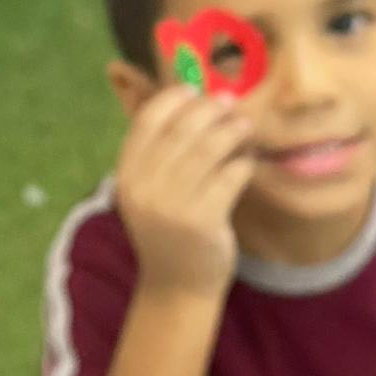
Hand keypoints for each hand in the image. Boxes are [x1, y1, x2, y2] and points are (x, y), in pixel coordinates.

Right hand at [116, 85, 254, 297]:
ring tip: (245, 127)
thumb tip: (200, 101)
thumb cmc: (169, 229)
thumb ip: (163, 153)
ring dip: (232, 131)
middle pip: (182, 130)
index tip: (196, 90)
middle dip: (211, 110)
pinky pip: (231, 176)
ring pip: (209, 149)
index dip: (173, 99)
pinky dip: (243, 164)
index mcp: (127, 176)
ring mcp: (172, 205)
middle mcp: (145, 188)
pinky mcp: (202, 221)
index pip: (147, 121)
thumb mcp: (152, 191)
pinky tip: (247, 163)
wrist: (177, 285)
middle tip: (231, 105)